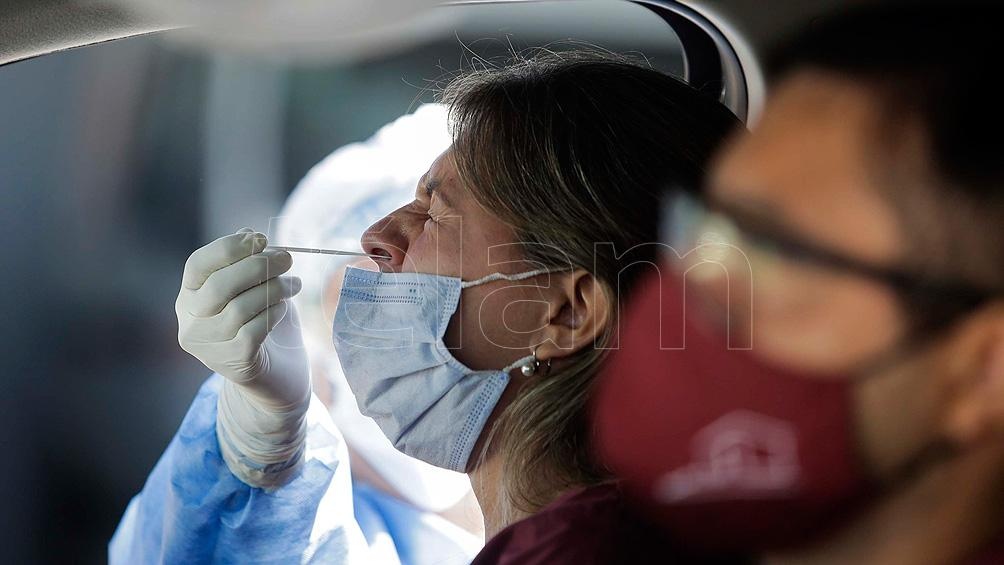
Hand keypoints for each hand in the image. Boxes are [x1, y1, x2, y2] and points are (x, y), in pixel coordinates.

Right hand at [176, 228, 308, 407]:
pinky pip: (256, 329)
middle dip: (258, 266)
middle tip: (288, 258)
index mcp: (189, 297)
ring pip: (241, 307)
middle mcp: (191, 322)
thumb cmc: (262, 324)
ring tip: (295, 284)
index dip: (227, 247)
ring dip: (275, 288)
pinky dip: (275, 312)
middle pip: (220, 285)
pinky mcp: (234, 362)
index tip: (260, 239)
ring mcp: (209, 346)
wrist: (275, 378)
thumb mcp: (253, 288)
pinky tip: (284, 308)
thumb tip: (249, 235)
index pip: (198, 265)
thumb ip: (247, 262)